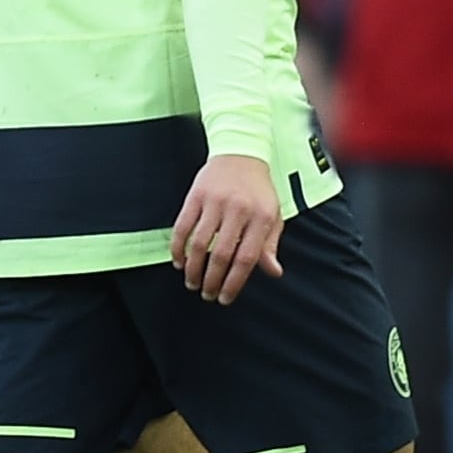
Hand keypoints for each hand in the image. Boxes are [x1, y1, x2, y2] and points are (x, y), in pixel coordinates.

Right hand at [171, 154, 284, 303]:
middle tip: (207, 294)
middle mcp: (238, 210)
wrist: (241, 154)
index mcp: (261, 217)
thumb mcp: (273, 215)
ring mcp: (215, 202)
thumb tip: (274, 272)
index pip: (247, 258)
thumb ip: (271, 245)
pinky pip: (182, 227)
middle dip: (212, 280)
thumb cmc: (259, 191)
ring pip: (199, 244)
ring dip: (193, 269)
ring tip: (192, 282)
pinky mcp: (196, 196)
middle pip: (221, 254)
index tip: (226, 298)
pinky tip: (179, 262)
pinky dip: (178, 248)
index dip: (235, 282)